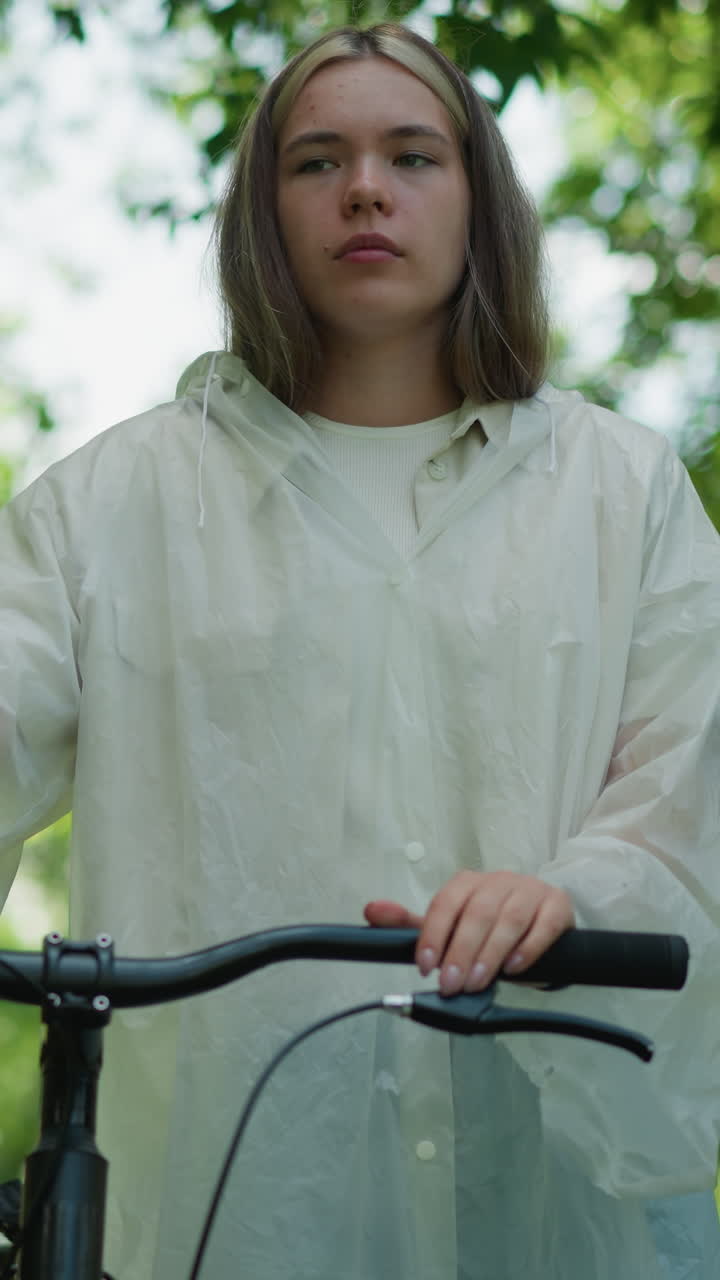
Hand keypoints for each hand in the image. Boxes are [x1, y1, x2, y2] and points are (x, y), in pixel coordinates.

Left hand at [364, 871, 573, 994]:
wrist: (539, 923)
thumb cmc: (489, 927)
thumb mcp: (450, 927)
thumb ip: (411, 924)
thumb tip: (371, 911)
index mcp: (468, 883)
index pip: (446, 902)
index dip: (433, 934)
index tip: (425, 965)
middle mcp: (499, 881)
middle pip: (477, 912)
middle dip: (461, 951)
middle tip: (452, 983)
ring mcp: (530, 890)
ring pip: (509, 918)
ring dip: (491, 952)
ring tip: (477, 982)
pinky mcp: (557, 905)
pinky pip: (544, 923)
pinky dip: (529, 946)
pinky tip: (515, 967)